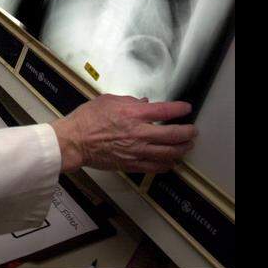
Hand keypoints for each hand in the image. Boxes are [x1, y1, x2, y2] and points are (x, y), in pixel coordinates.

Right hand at [49, 95, 197, 173]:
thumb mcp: (109, 100)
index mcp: (133, 114)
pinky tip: (171, 162)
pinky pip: (154, 167)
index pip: (165, 111)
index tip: (187, 108)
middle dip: (187, 133)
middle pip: (173, 135)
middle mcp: (138, 133)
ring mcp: (136, 151)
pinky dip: (166, 165)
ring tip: (187, 147)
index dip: (180, 109)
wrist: (74, 141)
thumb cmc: (87, 120)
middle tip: (193, 131)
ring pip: (167, 153)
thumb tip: (144, 103)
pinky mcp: (130, 164)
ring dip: (181, 150)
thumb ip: (130, 101)